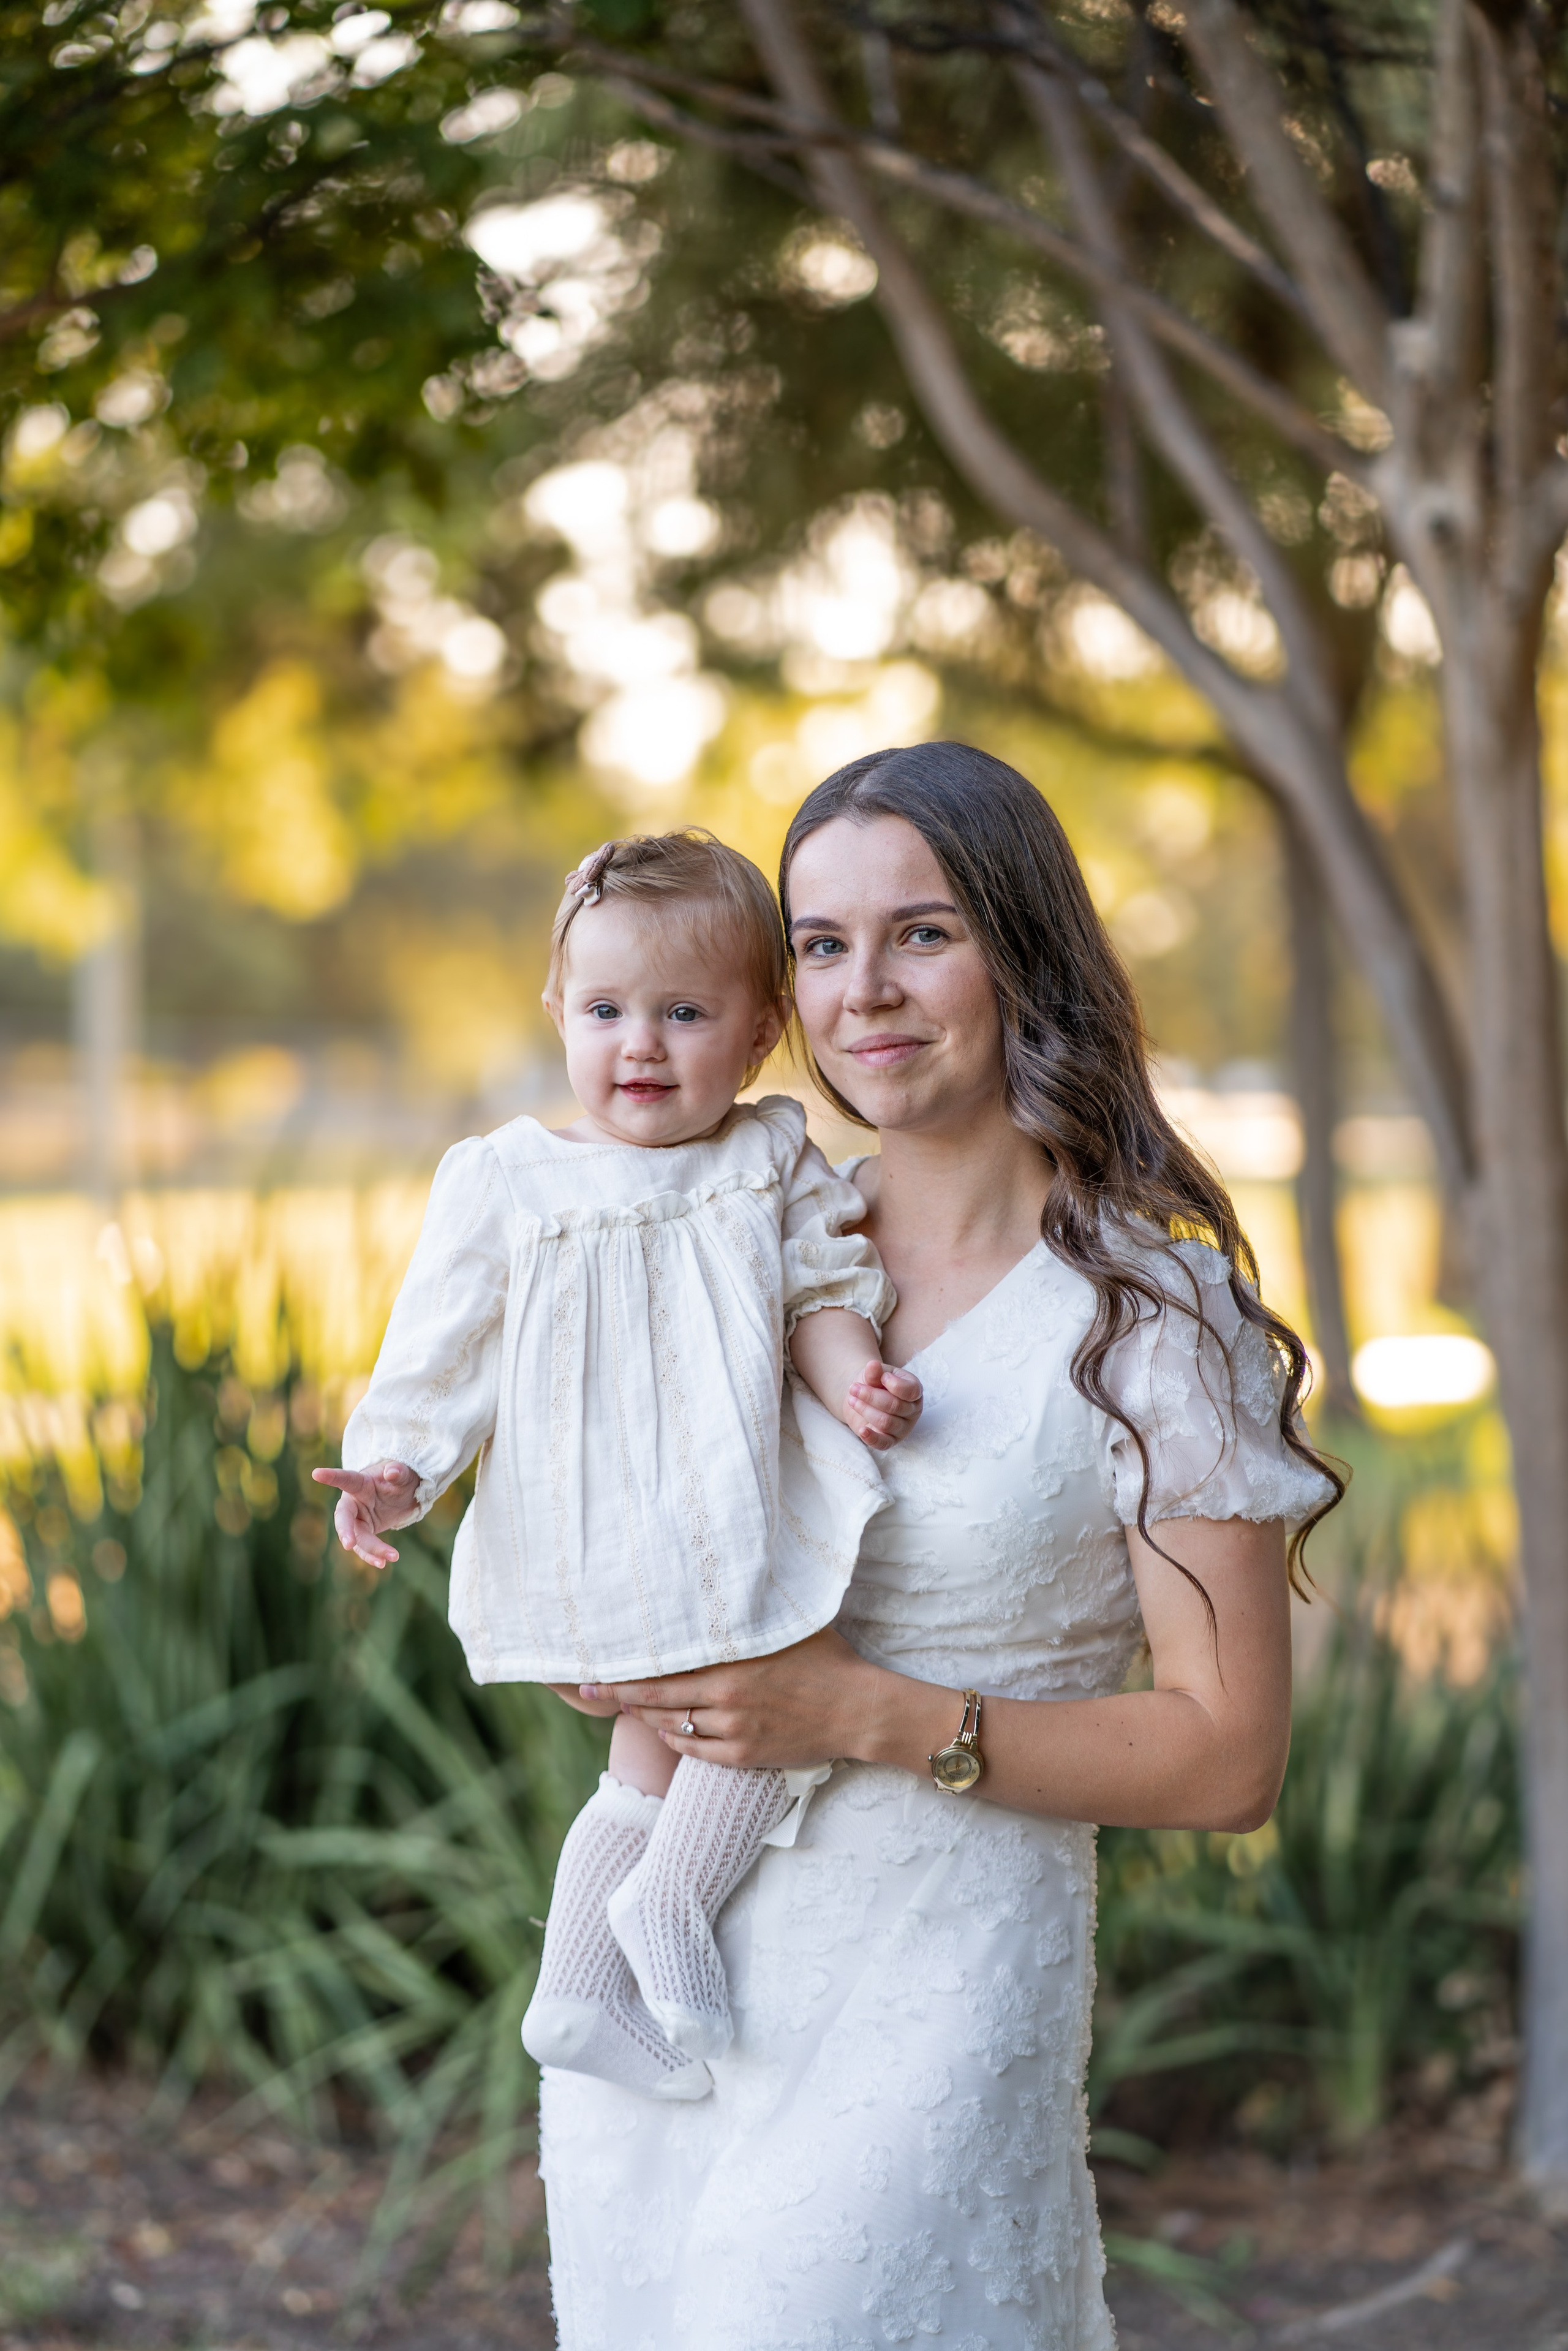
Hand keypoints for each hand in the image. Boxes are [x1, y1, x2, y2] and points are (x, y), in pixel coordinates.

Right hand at [311, 1460, 419, 1568]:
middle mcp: (354, 1502)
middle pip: (343, 1517)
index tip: (316, 1473)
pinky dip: (372, 1556)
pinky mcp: (364, 1533)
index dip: (331, 1476)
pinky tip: (381, 1563)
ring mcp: (358, 1519)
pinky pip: (364, 1547)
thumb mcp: (404, 1472)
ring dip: (371, 1549)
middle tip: (348, 1544)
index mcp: (360, 1483)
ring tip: (390, 1558)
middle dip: (345, 1530)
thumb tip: (392, 1472)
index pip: (345, 1479)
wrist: (406, 1493)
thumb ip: (398, 1471)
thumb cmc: (400, 1478)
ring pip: (357, 1538)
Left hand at [585, 1626, 895, 1770]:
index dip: (627, 1669)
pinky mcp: (745, 1755)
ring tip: (629, 1707)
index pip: (664, 1666)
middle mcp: (726, 1697)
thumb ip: (747, 1616)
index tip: (598, 1665)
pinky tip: (667, 1730)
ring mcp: (734, 1730)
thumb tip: (722, 1588)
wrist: (858, 1708)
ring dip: (648, 1717)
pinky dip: (676, 1740)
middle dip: (619, 1694)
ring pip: (674, 1725)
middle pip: (657, 1698)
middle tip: (591, 1690)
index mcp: (732, 1662)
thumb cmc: (826, 1659)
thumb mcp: (786, 1626)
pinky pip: (695, 1752)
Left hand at [844, 1359, 922, 1450]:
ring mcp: (903, 1427)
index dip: (893, 1384)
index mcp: (915, 1390)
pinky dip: (872, 1438)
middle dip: (870, 1396)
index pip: (910, 1391)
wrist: (863, 1397)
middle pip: (894, 1406)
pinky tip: (862, 1430)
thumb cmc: (873, 1383)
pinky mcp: (890, 1440)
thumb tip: (873, 1365)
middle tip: (853, 1388)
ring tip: (852, 1400)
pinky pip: (883, 1443)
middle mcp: (913, 1410)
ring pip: (886, 1422)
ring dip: (865, 1410)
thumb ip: (875, 1372)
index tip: (880, 1377)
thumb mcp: (874, 1374)